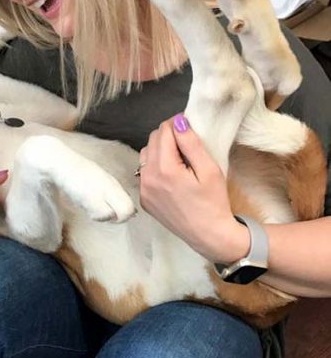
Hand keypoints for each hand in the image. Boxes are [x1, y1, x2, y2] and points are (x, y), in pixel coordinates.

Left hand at [138, 115, 248, 262]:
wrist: (209, 236)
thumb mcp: (209, 170)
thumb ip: (191, 144)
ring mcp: (143, 190)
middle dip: (168, 136)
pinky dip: (156, 167)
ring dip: (160, 150)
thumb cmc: (214, 203)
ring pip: (146, 155)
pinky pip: (145, 172)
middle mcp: (147, 178)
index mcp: (164, 169)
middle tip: (188, 144)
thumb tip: (178, 121)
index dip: (177, 124)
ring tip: (180, 160)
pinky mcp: (144, 199)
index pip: (163, 131)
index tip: (190, 127)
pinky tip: (173, 176)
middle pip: (152, 140)